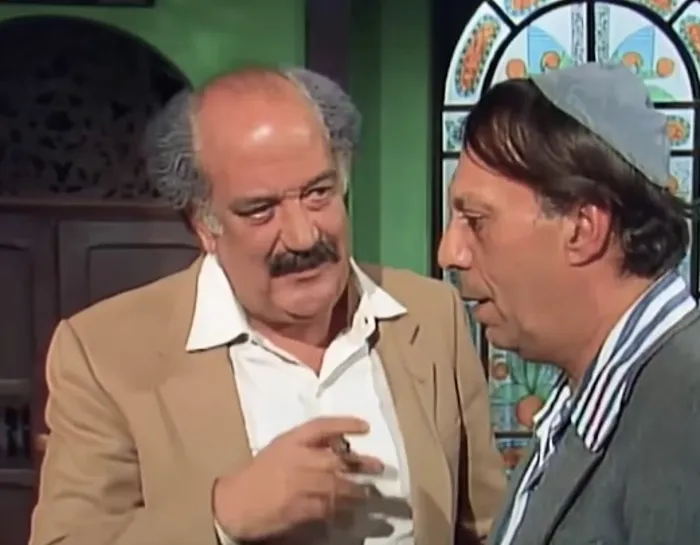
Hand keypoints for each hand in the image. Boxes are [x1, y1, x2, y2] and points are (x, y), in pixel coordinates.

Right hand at [213, 416, 383, 540]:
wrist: (235, 502)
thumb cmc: (259, 473)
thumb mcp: (282, 448)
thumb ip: (309, 444)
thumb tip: (340, 443)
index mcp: (291, 441)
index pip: (322, 426)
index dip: (345, 423)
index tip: (366, 426)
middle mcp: (298, 460)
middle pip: (337, 459)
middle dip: (361, 464)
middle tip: (379, 467)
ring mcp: (301, 486)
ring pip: (339, 487)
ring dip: (357, 490)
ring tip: (369, 493)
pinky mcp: (301, 509)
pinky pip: (329, 509)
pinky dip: (342, 510)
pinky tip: (350, 511)